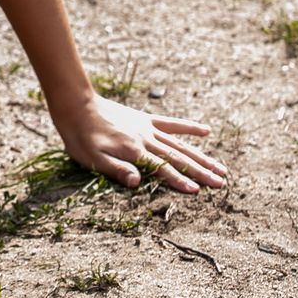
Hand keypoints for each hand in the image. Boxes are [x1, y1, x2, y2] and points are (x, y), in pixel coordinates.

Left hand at [53, 93, 227, 192]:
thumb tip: (137, 183)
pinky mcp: (146, 119)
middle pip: (179, 158)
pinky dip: (189, 127)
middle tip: (221, 183)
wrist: (77, 105)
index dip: (179, 181)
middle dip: (200, 172)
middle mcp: (146, 139)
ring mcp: (148, 128)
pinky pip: (172, 123)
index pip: (162, 169)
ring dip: (201, 156)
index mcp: (134, 151)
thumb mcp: (92, 158)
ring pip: (180, 144)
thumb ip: (116, 169)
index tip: (197, 191)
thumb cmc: (81, 138)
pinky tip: (206, 131)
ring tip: (221, 168)